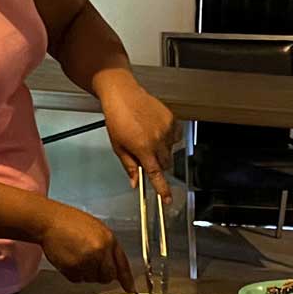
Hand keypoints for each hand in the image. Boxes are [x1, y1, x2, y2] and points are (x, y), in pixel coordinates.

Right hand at [38, 203, 135, 290]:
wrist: (50, 221)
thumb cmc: (71, 222)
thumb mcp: (98, 229)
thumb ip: (108, 247)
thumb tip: (114, 264)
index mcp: (109, 240)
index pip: (122, 264)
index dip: (127, 279)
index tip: (130, 288)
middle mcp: (100, 252)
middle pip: (108, 276)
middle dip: (102, 274)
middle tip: (91, 263)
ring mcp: (86, 261)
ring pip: (92, 279)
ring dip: (87, 273)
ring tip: (77, 256)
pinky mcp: (73, 269)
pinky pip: (78, 280)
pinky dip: (74, 274)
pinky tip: (70, 259)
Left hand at [96, 74, 177, 201]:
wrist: (122, 94)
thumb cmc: (116, 117)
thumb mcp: (118, 145)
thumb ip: (129, 165)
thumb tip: (135, 182)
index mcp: (142, 148)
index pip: (156, 174)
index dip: (162, 189)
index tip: (167, 199)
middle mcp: (157, 139)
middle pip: (166, 164)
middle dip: (158, 165)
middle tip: (146, 155)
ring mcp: (166, 129)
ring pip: (170, 150)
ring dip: (162, 150)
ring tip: (148, 137)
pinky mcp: (171, 119)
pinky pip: (175, 136)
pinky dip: (168, 137)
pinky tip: (156, 130)